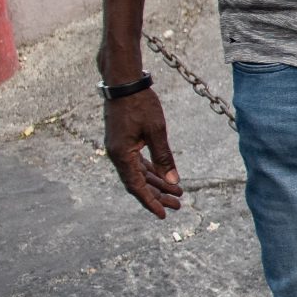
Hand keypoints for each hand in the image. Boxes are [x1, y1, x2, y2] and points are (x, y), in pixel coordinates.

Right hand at [104, 89, 182, 216]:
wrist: (124, 82)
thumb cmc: (140, 104)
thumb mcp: (156, 131)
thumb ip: (164, 158)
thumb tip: (173, 182)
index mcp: (121, 155)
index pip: (136, 187)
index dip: (150, 202)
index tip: (164, 214)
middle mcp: (117, 155)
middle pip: (138, 183)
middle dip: (158, 195)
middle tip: (179, 204)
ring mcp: (119, 148)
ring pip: (139, 173)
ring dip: (156, 183)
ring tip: (177, 192)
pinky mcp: (123, 141)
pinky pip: (137, 162)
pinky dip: (151, 170)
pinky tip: (164, 176)